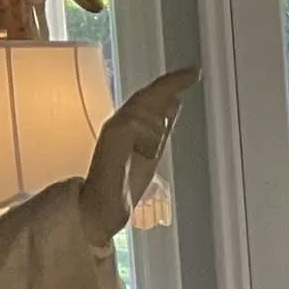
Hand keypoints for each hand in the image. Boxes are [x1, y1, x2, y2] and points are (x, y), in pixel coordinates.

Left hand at [80, 66, 198, 242]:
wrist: (94, 216)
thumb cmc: (105, 192)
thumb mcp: (115, 158)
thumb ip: (130, 131)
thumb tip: (152, 115)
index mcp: (121, 126)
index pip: (149, 97)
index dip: (170, 83)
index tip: (194, 72)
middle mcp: (124, 129)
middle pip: (149, 100)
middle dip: (169, 85)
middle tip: (193, 74)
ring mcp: (131, 142)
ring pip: (152, 111)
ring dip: (167, 97)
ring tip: (183, 87)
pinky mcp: (139, 155)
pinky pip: (156, 128)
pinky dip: (166, 116)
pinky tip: (172, 113)